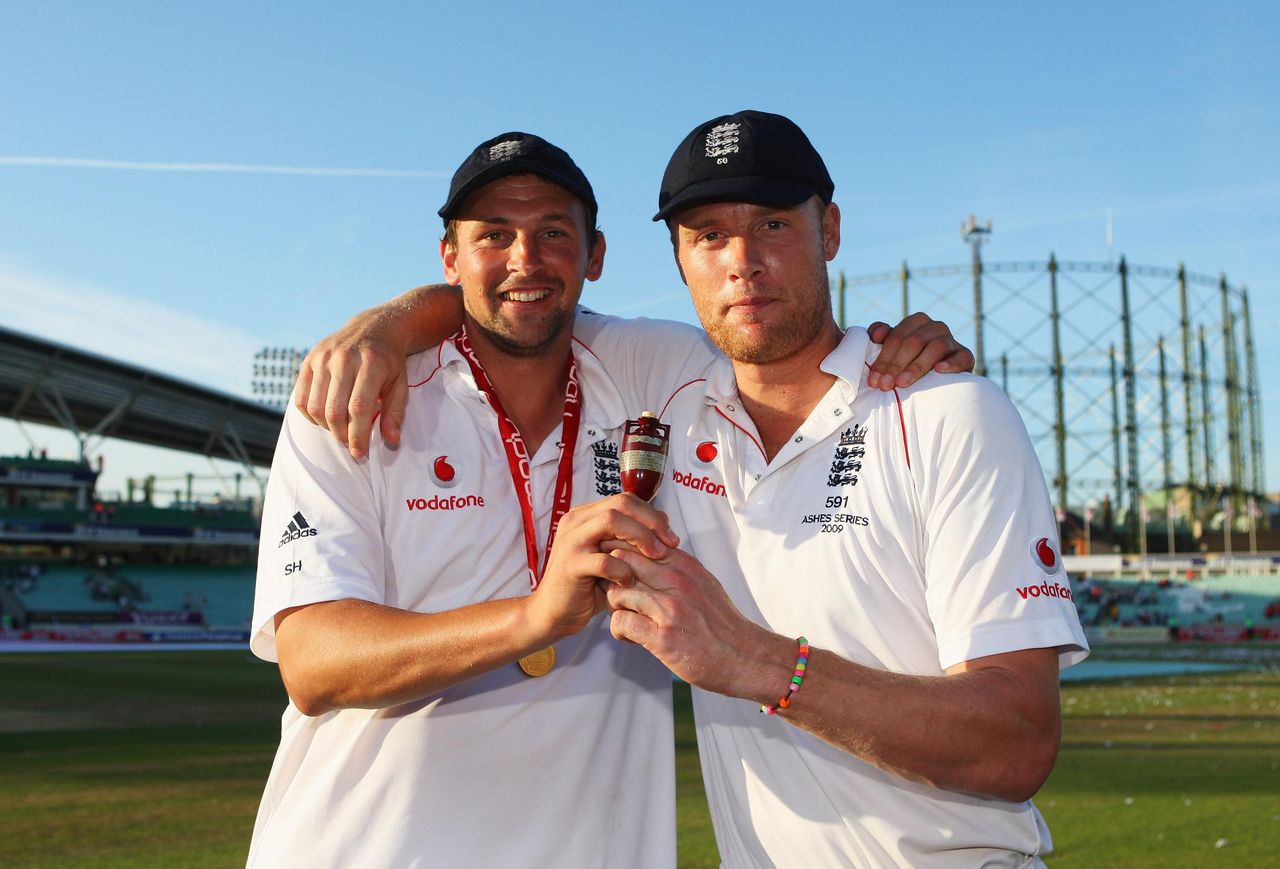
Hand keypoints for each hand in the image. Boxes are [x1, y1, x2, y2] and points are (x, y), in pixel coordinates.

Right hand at [293, 308, 412, 458]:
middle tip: (350, 442)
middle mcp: (343, 359)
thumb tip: (391, 441)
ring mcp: (323, 358)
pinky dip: (311, 416)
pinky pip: (301, 398)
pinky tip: (325, 417)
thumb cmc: (389, 362)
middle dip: (341, 435)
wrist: (373, 328)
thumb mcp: (401, 384)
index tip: (359, 452)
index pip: (358, 408)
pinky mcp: (309, 360)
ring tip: (340, 429)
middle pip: (333, 411)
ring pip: (315, 407)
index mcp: (370, 364)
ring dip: (326, 427)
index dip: (357, 436)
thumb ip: (396, 413)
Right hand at [527, 495, 680, 641]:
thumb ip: (630, 540)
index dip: (652, 514)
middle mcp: (576, 522)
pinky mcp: (570, 565)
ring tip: (656, 556)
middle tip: (669, 544)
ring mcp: (571, 541)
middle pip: (621, 504)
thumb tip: (663, 524)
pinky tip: (629, 582)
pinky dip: (623, 570)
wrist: (554, 613)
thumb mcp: (612, 557)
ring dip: (641, 537)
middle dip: (651, 522)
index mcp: (586, 516)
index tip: (670, 535)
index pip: (625, 500)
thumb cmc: (587, 586)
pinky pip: (604, 560)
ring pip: (611, 521)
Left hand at [605, 547, 783, 698]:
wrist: (746, 657)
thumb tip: (655, 556)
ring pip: (616, 592)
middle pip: (621, 562)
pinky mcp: (662, 636)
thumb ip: (679, 568)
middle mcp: (676, 581)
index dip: (621, 555)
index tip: (620, 571)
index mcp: (685, 565)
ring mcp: (669, 608)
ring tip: (627, 619)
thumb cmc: (724, 625)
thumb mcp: (705, 583)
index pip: (638, 543)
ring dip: (614, 607)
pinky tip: (631, 637)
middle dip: (611, 578)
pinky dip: (619, 631)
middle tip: (618, 596)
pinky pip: (621, 622)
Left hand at [865, 312, 974, 390]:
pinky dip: (951, 363)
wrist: (939, 378)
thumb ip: (881, 335)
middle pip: (914, 341)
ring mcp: (952, 340)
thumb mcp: (892, 347)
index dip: (883, 358)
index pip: (897, 337)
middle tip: (885, 385)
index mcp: (917, 321)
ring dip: (917, 366)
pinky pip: (962, 357)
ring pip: (936, 347)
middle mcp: (936, 327)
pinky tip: (939, 370)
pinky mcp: (966, 356)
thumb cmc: (909, 360)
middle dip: (896, 365)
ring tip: (902, 383)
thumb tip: (877, 335)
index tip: (874, 380)